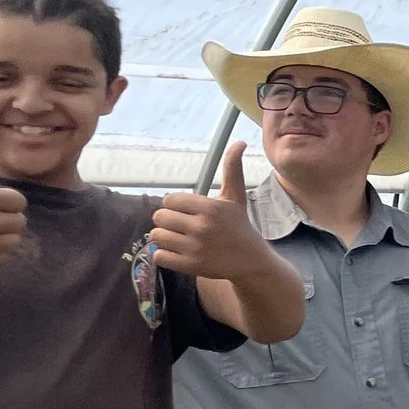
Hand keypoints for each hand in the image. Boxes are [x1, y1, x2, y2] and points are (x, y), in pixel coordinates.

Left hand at [149, 145, 268, 278]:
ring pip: (156, 236)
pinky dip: (164, 255)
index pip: (169, 200)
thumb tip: (239, 142)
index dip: (175, 206)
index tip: (187, 212)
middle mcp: (202, 227)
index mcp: (210, 207)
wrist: (252, 261)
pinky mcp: (190, 266)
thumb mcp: (235, 197)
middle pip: (160, 217)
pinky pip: (159, 256)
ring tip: (178, 239)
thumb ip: (232, 169)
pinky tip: (177, 252)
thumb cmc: (239, 226)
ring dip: (164, 238)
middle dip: (168, 221)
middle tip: (181, 226)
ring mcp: (195, 248)